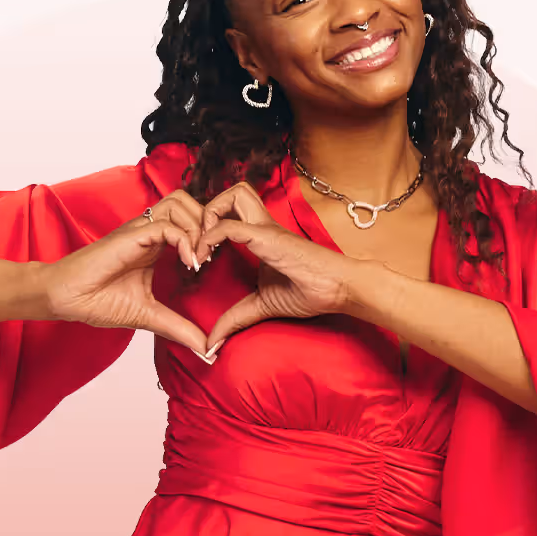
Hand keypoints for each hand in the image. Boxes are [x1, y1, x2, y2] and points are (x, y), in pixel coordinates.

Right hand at [42, 190, 212, 355]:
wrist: (66, 298)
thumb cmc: (98, 301)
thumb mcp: (149, 316)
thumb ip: (179, 328)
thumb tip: (206, 352)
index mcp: (156, 244)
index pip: (191, 220)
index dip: (208, 235)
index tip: (214, 265)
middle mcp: (150, 231)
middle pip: (190, 203)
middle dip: (209, 223)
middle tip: (213, 254)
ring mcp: (140, 230)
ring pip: (180, 204)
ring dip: (197, 227)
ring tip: (201, 258)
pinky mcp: (131, 235)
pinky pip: (165, 225)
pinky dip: (184, 240)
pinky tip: (188, 264)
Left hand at [194, 182, 359, 354]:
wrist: (338, 289)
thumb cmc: (309, 292)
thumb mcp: (261, 305)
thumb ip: (236, 319)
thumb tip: (212, 344)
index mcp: (261, 236)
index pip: (233, 211)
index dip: (210, 227)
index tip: (198, 259)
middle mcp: (261, 225)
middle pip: (233, 191)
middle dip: (208, 209)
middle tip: (199, 241)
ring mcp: (264, 228)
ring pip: (232, 194)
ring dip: (209, 215)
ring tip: (202, 244)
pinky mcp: (266, 236)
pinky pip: (228, 226)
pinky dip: (208, 238)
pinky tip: (203, 258)